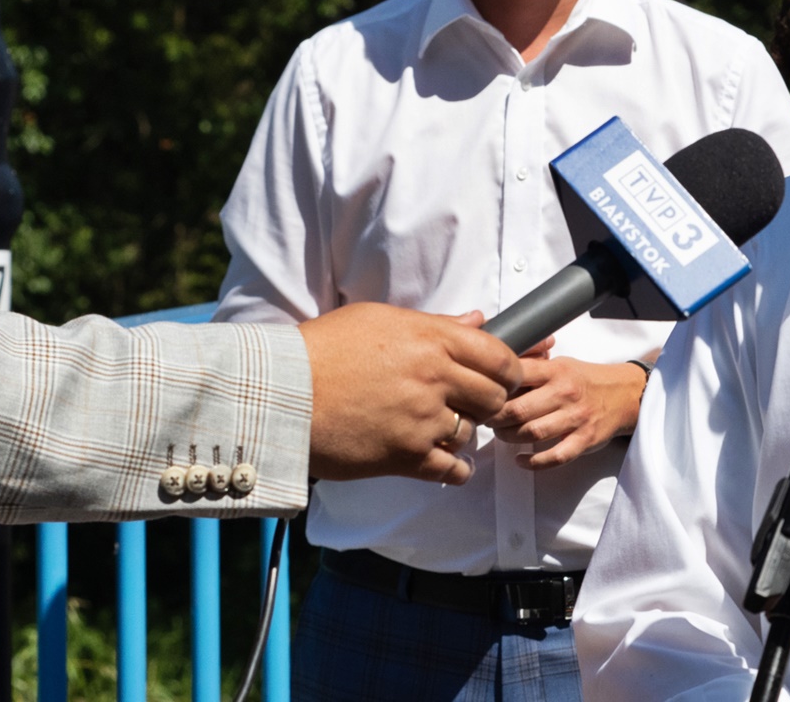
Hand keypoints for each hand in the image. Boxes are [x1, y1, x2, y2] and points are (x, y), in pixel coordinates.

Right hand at [300, 304, 521, 483]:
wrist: (281, 392)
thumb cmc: (324, 349)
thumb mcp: (380, 320)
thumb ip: (436, 324)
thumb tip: (477, 320)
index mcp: (432, 339)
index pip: (499, 357)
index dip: (508, 370)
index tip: (501, 378)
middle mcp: (434, 378)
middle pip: (494, 397)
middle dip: (488, 402)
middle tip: (468, 404)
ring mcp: (422, 419)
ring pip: (472, 433)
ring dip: (461, 433)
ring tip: (436, 427)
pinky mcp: (405, 456)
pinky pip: (453, 469)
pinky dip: (454, 469)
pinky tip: (441, 460)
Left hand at [488, 356, 646, 470]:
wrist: (625, 394)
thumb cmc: (584, 380)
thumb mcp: (560, 364)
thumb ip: (532, 369)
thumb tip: (495, 376)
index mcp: (556, 371)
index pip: (517, 376)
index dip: (495, 388)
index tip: (483, 395)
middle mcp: (565, 393)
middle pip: (518, 409)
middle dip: (496, 419)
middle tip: (487, 421)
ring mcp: (576, 418)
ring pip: (532, 433)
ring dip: (510, 438)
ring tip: (503, 436)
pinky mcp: (585, 440)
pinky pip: (555, 457)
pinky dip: (533, 462)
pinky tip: (520, 460)